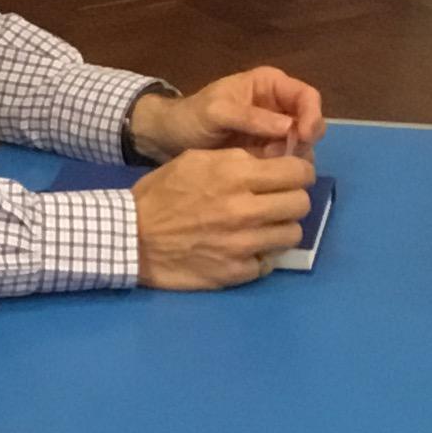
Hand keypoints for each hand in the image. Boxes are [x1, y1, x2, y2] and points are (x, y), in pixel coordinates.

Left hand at [130, 67, 326, 163]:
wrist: (170, 138)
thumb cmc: (191, 116)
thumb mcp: (216, 112)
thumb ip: (250, 117)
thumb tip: (288, 127)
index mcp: (270, 85)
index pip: (307, 97)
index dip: (311, 116)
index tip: (302, 137)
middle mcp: (278, 106)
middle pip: (310, 123)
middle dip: (301, 142)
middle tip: (280, 157)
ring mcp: (274, 132)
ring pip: (301, 146)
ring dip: (291, 159)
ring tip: (264, 164)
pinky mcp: (267, 153)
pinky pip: (285, 162)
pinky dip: (279, 170)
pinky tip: (263, 175)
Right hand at [132, 148, 315, 289]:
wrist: (131, 239)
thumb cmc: (161, 194)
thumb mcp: (196, 161)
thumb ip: (237, 160)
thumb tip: (273, 161)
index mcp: (235, 176)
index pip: (298, 172)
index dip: (299, 172)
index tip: (290, 177)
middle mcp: (245, 210)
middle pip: (301, 203)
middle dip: (292, 199)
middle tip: (276, 202)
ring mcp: (243, 244)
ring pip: (292, 234)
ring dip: (280, 228)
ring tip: (262, 226)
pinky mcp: (236, 272)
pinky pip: (270, 262)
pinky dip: (261, 255)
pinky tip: (244, 248)